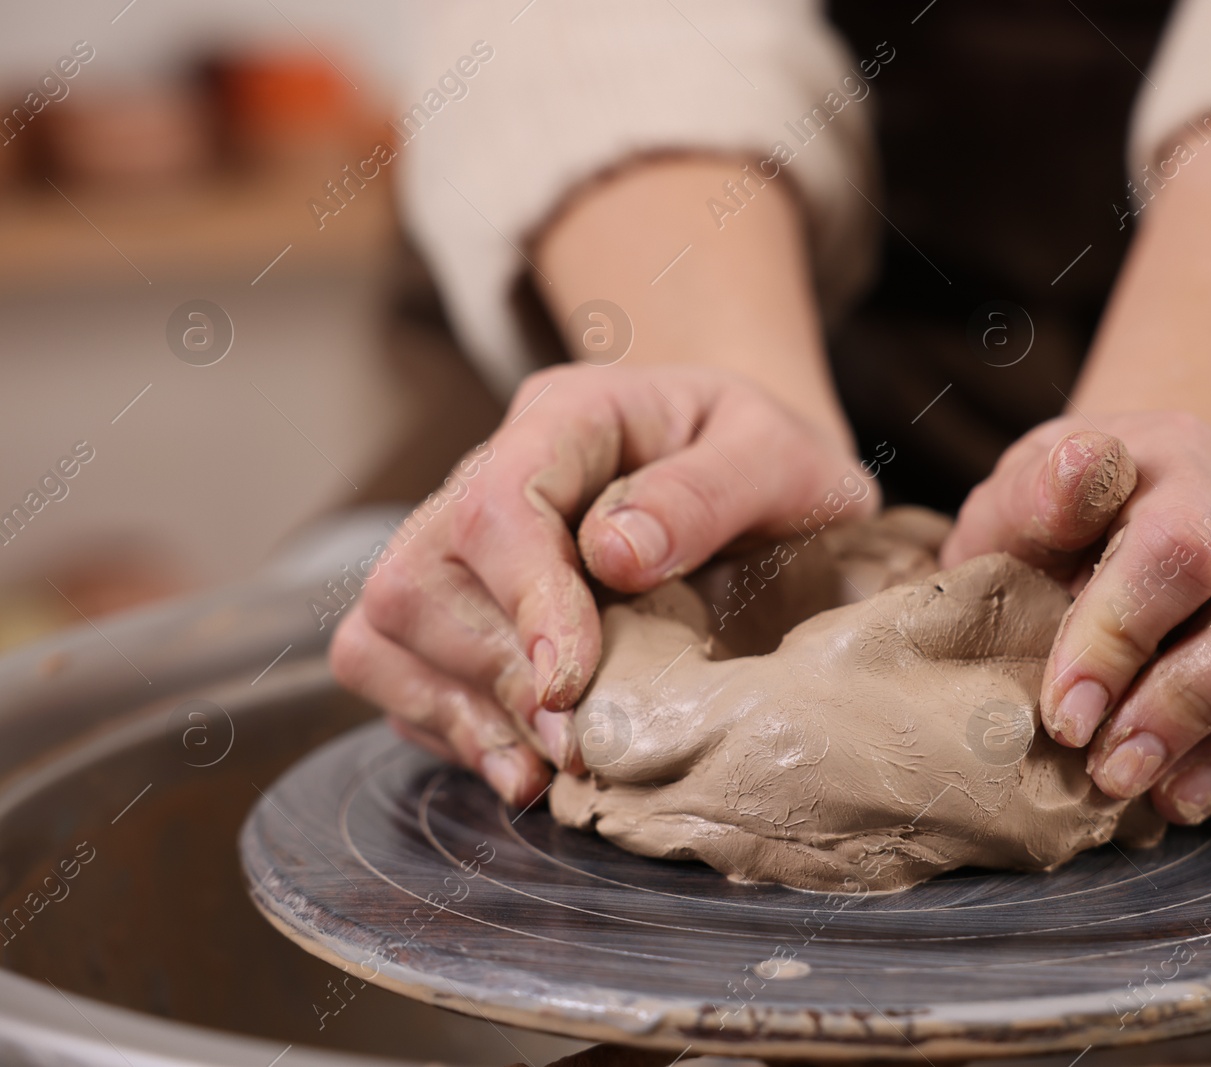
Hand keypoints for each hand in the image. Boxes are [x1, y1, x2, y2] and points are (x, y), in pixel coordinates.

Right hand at [329, 364, 877, 804]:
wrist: (754, 476)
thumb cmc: (765, 463)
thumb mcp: (777, 457)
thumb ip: (707, 494)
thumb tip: (614, 555)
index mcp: (569, 417)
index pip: (497, 504)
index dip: (523, 601)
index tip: (569, 683)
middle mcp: (490, 470)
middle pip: (420, 577)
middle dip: (496, 677)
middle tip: (582, 746)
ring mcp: (460, 537)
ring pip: (389, 627)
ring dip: (463, 712)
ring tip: (554, 765)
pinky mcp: (452, 601)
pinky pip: (393, 667)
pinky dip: (448, 728)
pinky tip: (524, 764)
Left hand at [942, 411, 1210, 824]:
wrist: (1116, 519)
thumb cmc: (1056, 531)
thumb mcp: (1016, 507)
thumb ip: (1032, 498)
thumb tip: (1081, 472)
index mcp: (1183, 458)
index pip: (1183, 543)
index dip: (1123, 638)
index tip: (1065, 718)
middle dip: (1201, 704)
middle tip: (1115, 772)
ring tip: (1166, 796)